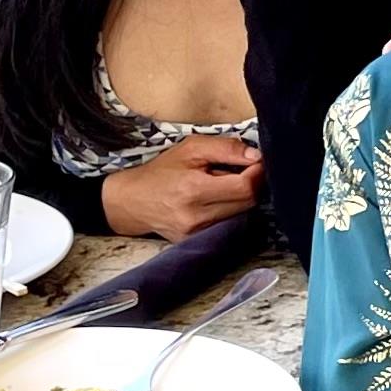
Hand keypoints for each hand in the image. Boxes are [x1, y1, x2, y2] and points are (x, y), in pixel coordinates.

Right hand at [99, 138, 263, 240]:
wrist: (132, 201)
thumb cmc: (161, 171)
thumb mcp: (191, 148)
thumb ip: (225, 148)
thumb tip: (256, 156)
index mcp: (194, 190)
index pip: (245, 188)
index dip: (257, 173)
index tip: (256, 161)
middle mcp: (196, 217)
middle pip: (247, 203)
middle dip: (251, 183)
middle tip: (241, 170)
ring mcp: (197, 234)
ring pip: (240, 214)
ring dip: (240, 198)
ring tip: (223, 184)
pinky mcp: (197, 241)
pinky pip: (227, 224)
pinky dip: (229, 210)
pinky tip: (216, 200)